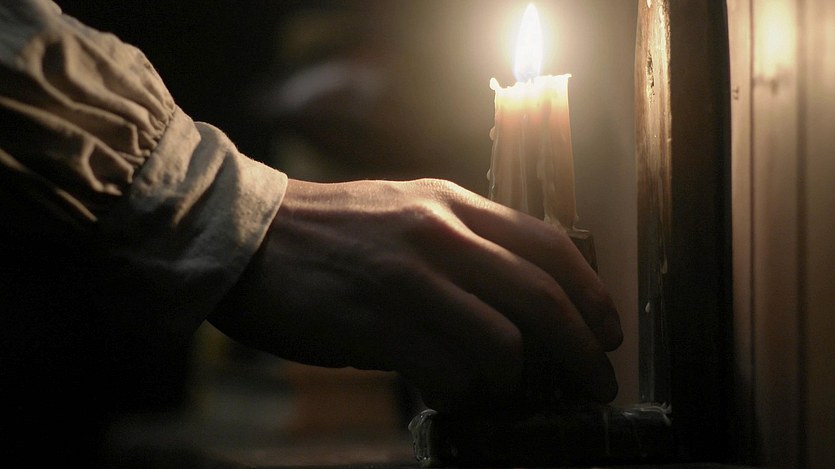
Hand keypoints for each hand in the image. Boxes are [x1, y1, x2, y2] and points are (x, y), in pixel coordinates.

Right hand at [209, 178, 621, 411]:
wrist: (248, 238)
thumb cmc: (330, 233)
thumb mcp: (407, 212)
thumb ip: (462, 245)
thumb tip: (518, 302)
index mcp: (451, 203)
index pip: (549, 244)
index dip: (592, 293)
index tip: (608, 331)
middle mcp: (439, 234)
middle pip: (543, 299)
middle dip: (582, 352)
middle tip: (595, 383)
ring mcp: (410, 279)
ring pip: (502, 345)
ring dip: (510, 380)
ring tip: (494, 388)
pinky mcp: (379, 323)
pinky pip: (448, 375)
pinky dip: (459, 393)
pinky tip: (444, 389)